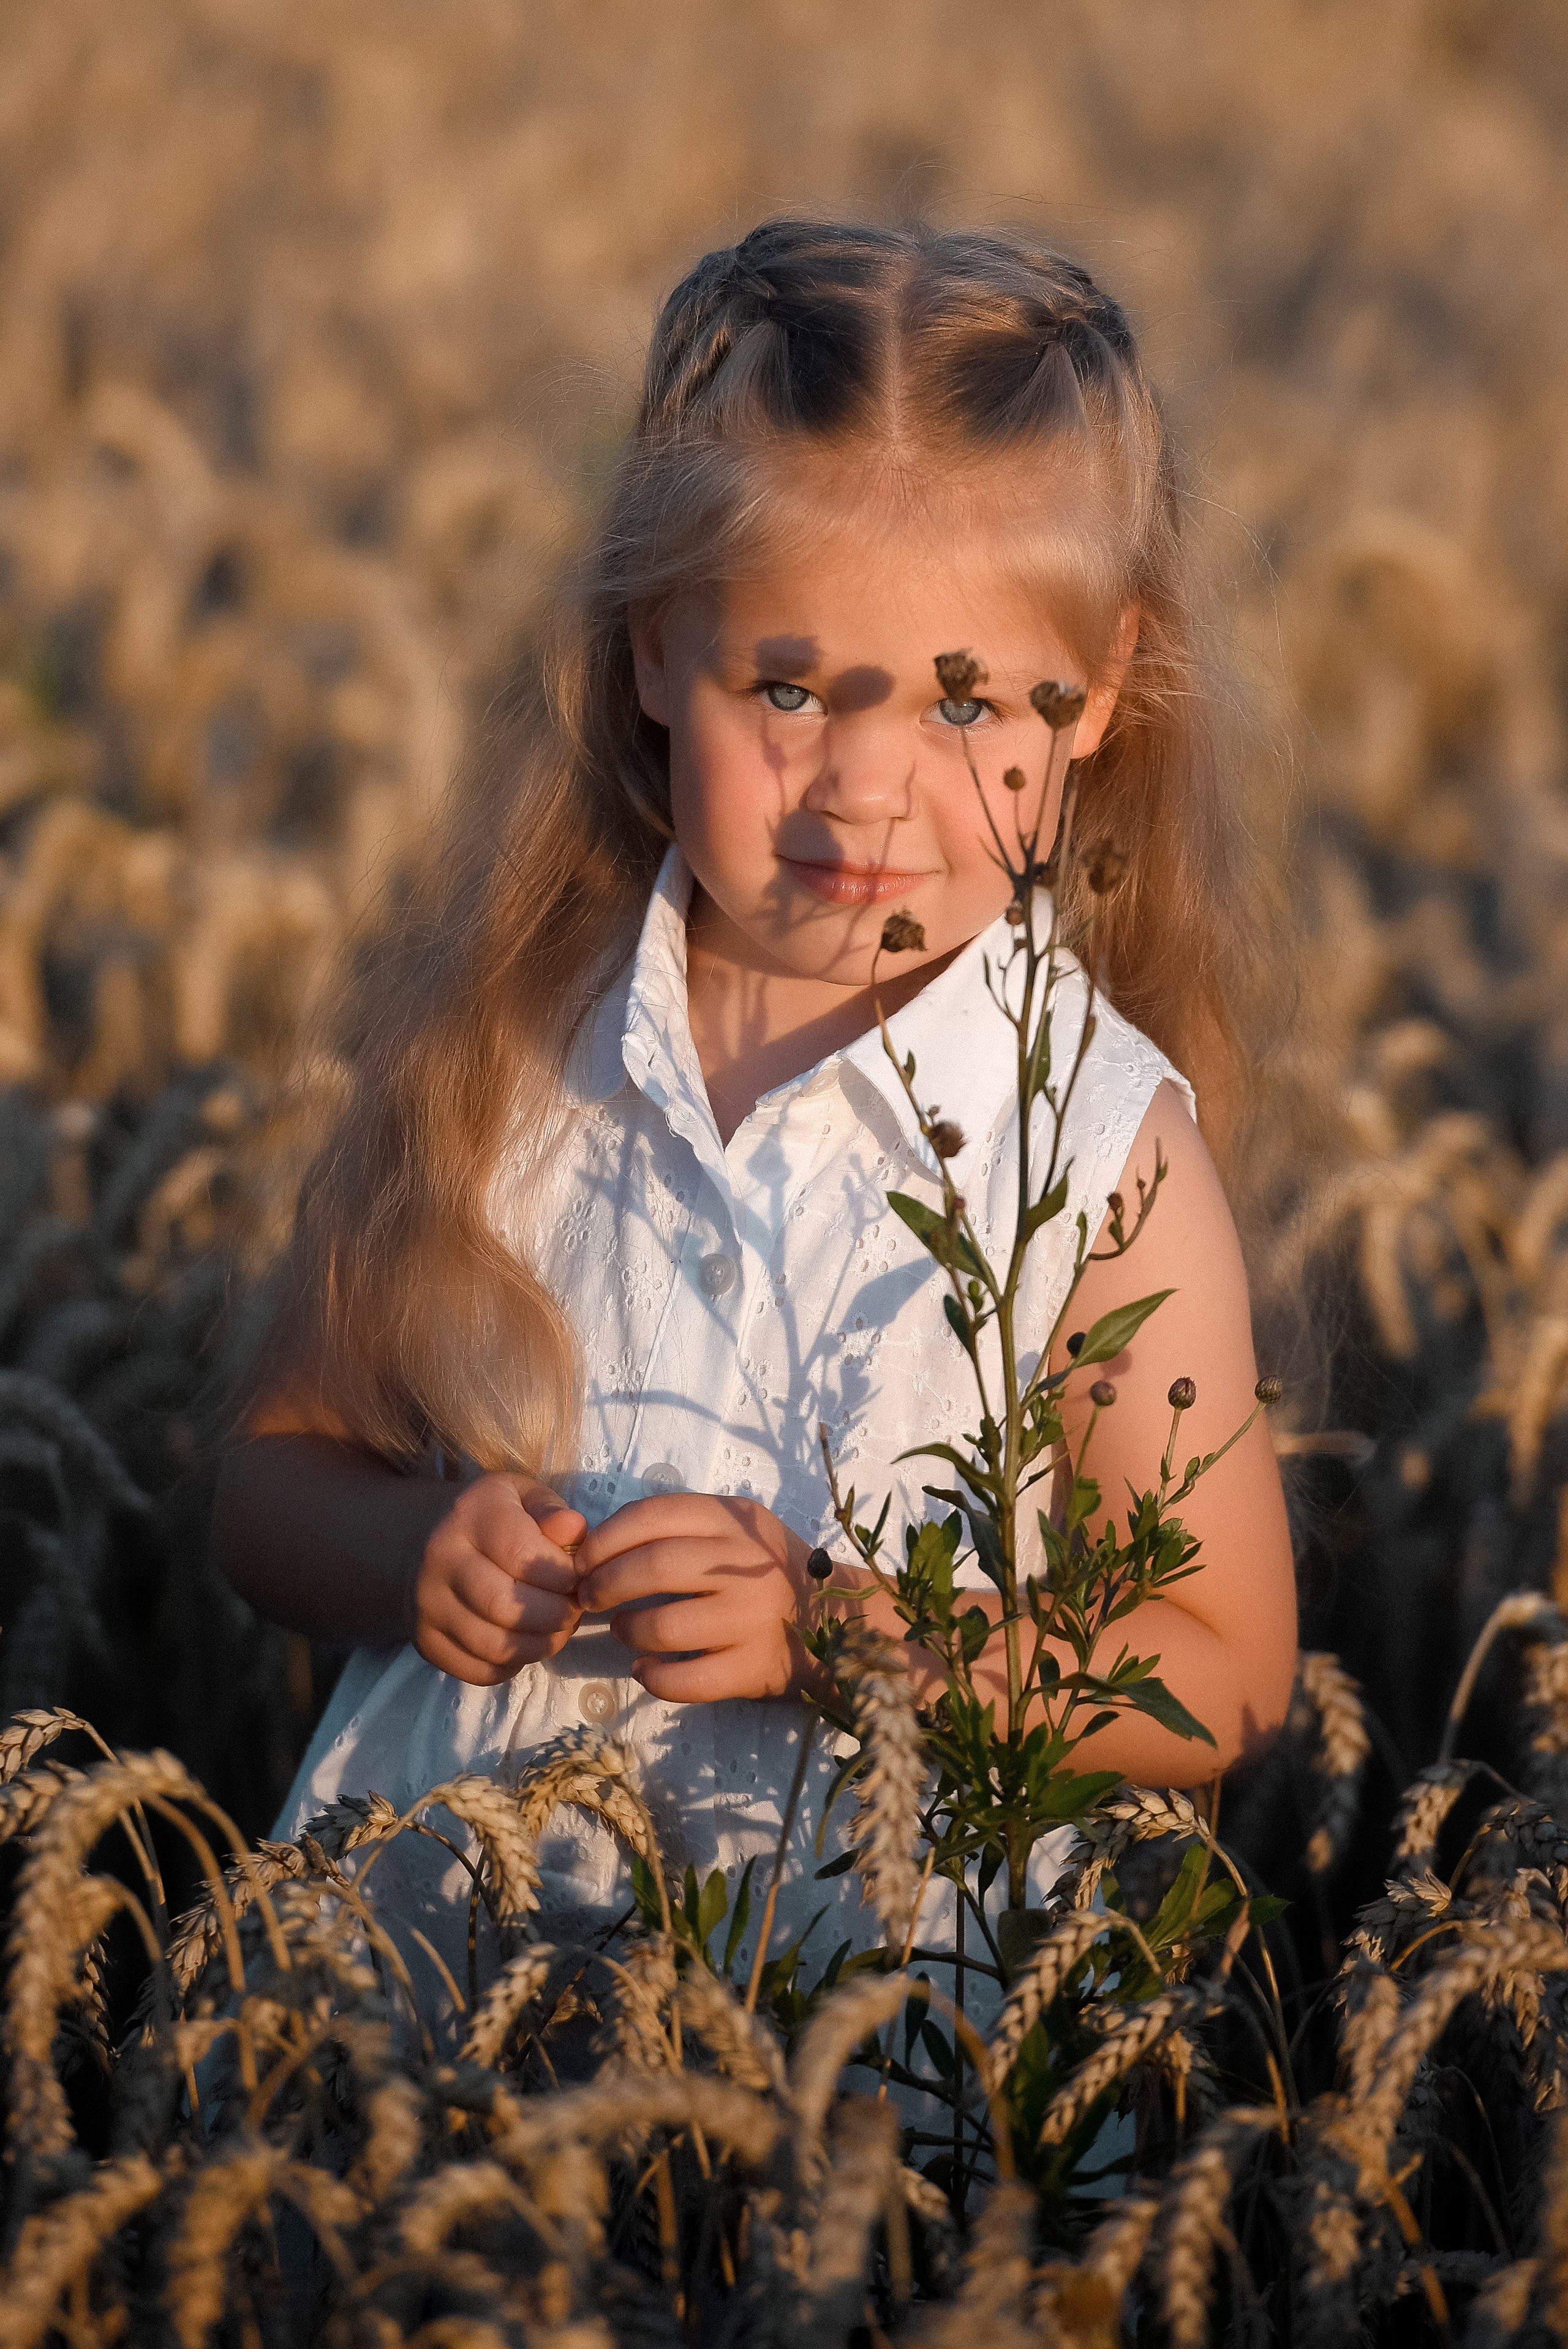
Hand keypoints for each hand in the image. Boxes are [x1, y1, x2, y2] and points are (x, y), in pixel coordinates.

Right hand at [412, 1476, 587, 1685]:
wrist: (420, 1542)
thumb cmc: (488, 1518)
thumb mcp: (520, 1497)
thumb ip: (550, 1510)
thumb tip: (573, 1530)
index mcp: (469, 1516)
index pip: (522, 1555)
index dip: (562, 1576)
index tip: (578, 1579)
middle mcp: (440, 1561)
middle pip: (505, 1606)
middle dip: (555, 1616)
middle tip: (572, 1610)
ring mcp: (428, 1606)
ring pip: (494, 1645)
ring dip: (539, 1645)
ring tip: (555, 1629)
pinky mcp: (426, 1642)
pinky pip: (479, 1671)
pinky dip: (512, 1666)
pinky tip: (523, 1642)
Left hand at [575, 1494, 821, 1701]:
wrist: (838, 1622)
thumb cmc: (768, 1572)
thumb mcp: (737, 1529)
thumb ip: (682, 1528)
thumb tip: (600, 1545)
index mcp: (735, 1520)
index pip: (653, 1515)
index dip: (605, 1538)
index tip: (584, 1560)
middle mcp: (745, 1565)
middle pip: (653, 1567)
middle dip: (605, 1584)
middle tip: (591, 1598)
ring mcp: (752, 1619)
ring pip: (665, 1626)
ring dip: (628, 1631)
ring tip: (624, 1632)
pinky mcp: (754, 1668)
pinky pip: (688, 1681)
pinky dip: (654, 1678)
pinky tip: (645, 1670)